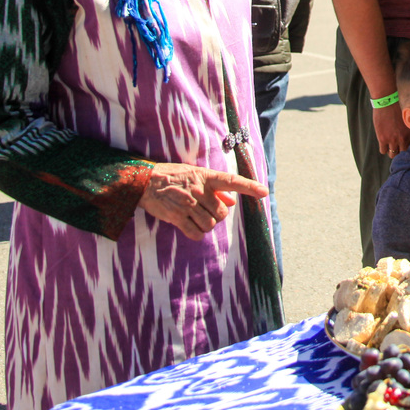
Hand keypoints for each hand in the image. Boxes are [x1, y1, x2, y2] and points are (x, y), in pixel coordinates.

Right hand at [139, 162, 266, 240]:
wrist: (145, 182)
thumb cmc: (173, 177)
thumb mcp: (195, 175)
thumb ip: (215, 189)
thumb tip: (231, 202)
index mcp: (206, 177)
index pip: (232, 181)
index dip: (249, 187)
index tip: (264, 192)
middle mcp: (199, 190)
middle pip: (221, 213)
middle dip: (216, 216)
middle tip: (204, 211)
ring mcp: (188, 204)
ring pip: (210, 224)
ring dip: (205, 225)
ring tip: (195, 217)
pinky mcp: (177, 217)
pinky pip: (196, 234)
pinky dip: (196, 234)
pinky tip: (190, 227)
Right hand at [373, 102, 409, 158]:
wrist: (387, 103)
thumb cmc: (397, 109)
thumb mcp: (408, 120)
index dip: (407, 145)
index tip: (404, 143)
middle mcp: (403, 138)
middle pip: (403, 152)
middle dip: (400, 150)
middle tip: (396, 147)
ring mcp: (393, 140)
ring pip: (393, 154)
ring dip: (391, 151)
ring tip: (389, 146)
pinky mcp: (383, 139)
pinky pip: (383, 151)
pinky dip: (383, 149)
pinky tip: (383, 143)